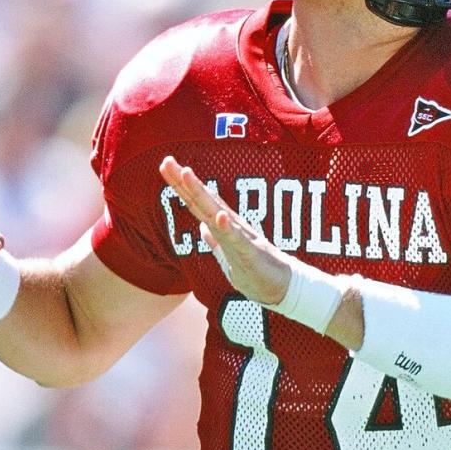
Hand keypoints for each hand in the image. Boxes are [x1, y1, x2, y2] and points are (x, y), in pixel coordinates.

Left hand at [158, 155, 291, 305]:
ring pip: (216, 213)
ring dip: (202, 194)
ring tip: (187, 174)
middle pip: (203, 201)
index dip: (181, 185)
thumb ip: (215, 240)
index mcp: (224, 228)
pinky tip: (219, 216)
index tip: (165, 165)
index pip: (199, 203)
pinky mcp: (251, 254)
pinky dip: (227, 228)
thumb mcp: (228, 256)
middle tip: (167, 161)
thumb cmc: (257, 272)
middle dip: (184, 182)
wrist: (284, 288)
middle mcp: (232, 226)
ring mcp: (241, 238)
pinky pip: (238, 240)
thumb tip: (202, 227)